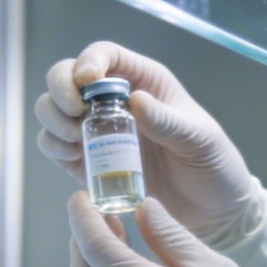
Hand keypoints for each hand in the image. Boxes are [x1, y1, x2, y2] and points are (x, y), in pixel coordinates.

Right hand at [37, 42, 260, 246]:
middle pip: (66, 77)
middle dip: (60, 90)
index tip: (85, 81)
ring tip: (74, 138)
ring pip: (52, 110)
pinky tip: (73, 156)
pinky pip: (55, 146)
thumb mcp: (200, 139)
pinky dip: (53, 147)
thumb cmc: (213, 165)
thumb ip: (169, 121)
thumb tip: (137, 101)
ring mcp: (97, 132)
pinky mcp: (87, 162)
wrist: (212, 211)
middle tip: (74, 114)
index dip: (88, 60)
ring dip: (53, 119)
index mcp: (145, 82)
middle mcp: (114, 101)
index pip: (105, 55)